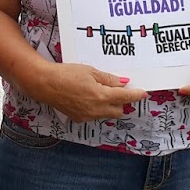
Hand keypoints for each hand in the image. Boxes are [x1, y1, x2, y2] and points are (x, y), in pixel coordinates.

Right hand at [31, 64, 148, 123]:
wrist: (45, 84)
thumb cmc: (66, 73)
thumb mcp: (90, 71)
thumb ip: (108, 79)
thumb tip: (123, 83)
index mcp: (101, 96)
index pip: (125, 97)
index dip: (136, 95)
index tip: (143, 93)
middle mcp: (96, 109)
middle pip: (119, 110)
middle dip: (121, 101)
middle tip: (117, 89)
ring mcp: (88, 116)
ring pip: (107, 114)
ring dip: (109, 105)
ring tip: (99, 91)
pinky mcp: (79, 119)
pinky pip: (95, 115)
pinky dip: (97, 108)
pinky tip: (87, 97)